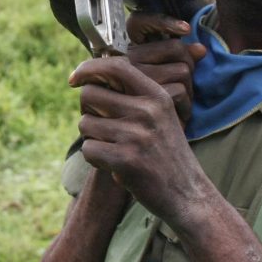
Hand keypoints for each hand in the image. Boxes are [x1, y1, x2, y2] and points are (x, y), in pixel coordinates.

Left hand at [69, 56, 209, 221]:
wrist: (187, 194)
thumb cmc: (165, 153)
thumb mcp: (159, 116)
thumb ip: (132, 95)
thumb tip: (89, 78)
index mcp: (157, 96)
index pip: (115, 66)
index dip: (88, 69)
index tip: (74, 80)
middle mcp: (148, 111)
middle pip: (90, 95)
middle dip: (88, 111)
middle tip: (103, 128)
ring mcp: (137, 135)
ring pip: (85, 123)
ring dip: (92, 138)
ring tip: (114, 148)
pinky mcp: (126, 159)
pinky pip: (88, 149)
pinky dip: (94, 158)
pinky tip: (113, 164)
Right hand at [125, 12, 206, 124]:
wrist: (140, 156)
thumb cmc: (147, 120)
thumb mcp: (161, 86)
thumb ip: (176, 62)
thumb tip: (201, 49)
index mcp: (126, 57)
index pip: (140, 23)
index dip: (163, 21)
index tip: (184, 29)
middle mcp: (126, 65)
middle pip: (175, 48)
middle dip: (187, 69)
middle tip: (181, 89)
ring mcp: (135, 82)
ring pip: (182, 70)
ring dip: (188, 91)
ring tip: (176, 107)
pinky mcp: (147, 102)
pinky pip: (180, 92)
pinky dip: (186, 108)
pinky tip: (177, 119)